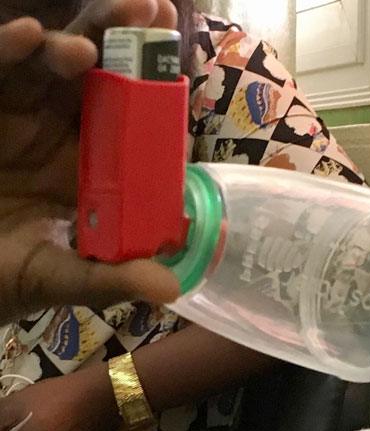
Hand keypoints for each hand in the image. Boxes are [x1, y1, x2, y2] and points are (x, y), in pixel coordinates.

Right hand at [0, 1, 179, 324]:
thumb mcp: (53, 278)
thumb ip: (106, 278)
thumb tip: (170, 289)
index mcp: (95, 169)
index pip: (134, 122)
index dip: (157, 91)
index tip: (179, 68)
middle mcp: (62, 133)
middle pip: (101, 76)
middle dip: (125, 40)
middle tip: (149, 12)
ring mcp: (18, 114)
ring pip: (50, 63)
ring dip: (70, 44)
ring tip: (81, 50)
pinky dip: (9, 48)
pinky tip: (27, 35)